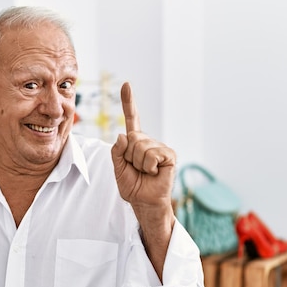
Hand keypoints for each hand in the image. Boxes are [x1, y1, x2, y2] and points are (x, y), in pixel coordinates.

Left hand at [111, 82, 175, 210]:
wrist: (144, 201)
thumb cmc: (132, 185)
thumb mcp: (117, 168)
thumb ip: (117, 152)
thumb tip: (123, 135)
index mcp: (135, 142)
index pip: (132, 119)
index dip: (129, 102)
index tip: (126, 84)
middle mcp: (148, 141)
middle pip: (131, 138)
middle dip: (128, 157)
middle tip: (136, 169)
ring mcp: (159, 147)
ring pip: (140, 147)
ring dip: (137, 164)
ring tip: (144, 172)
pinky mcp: (169, 154)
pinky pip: (151, 154)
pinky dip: (148, 166)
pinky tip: (154, 172)